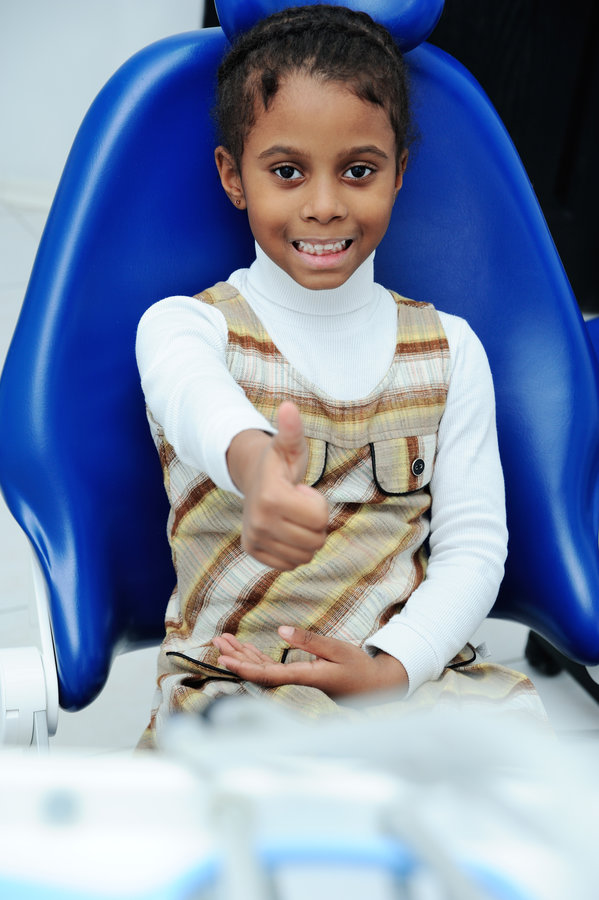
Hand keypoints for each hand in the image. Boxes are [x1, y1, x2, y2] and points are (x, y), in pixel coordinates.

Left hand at [213, 626, 408, 697]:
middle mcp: (297, 682)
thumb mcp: (338, 649)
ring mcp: (297, 680)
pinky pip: (272, 668)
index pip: (268, 675)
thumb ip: (310, 641)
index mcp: (306, 677)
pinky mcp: (300, 675)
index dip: (244, 668)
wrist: (374, 686)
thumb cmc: (358, 667)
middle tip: (216, 641)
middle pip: (259, 672)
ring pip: (263, 669)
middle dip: (236, 657)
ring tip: (224, 641)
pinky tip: (244, 648)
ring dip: (243, 655)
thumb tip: (281, 631)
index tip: (225, 660)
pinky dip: (256, 657)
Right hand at [226, 402, 328, 569]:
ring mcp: (255, 540)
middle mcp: (259, 523)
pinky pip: (292, 564)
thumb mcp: (290, 446)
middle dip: (315, 522)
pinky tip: (285, 531)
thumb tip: (289, 406)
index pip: (320, 518)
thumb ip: (292, 429)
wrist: (252, 480)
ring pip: (306, 555)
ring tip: (292, 518)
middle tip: (298, 505)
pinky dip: (295, 550)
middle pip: (316, 540)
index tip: (301, 491)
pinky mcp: (254, 552)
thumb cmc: (279, 464)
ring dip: (307, 537)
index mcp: (271, 497)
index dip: (318, 503)